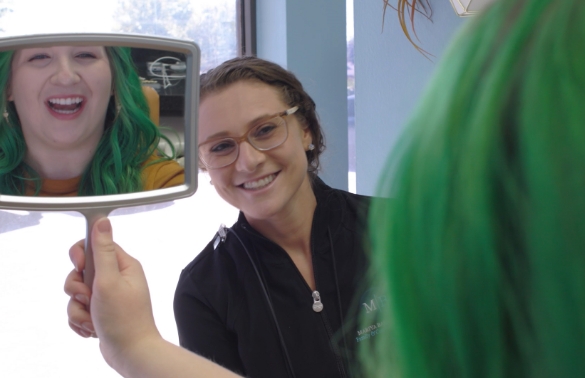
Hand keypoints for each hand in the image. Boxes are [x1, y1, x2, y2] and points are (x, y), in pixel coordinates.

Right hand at [65, 218, 241, 377]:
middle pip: (81, 271)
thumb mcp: (109, 280)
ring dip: (78, 309)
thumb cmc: (124, 318)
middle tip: (89, 298)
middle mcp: (117, 278)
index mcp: (123, 265)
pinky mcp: (100, 311)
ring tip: (93, 319)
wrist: (130, 353)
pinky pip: (78, 310)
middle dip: (77, 288)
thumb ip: (102, 251)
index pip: (95, 246)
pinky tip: (92, 329)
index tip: (79, 266)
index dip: (81, 255)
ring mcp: (108, 296)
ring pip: (76, 294)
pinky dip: (81, 320)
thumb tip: (102, 220)